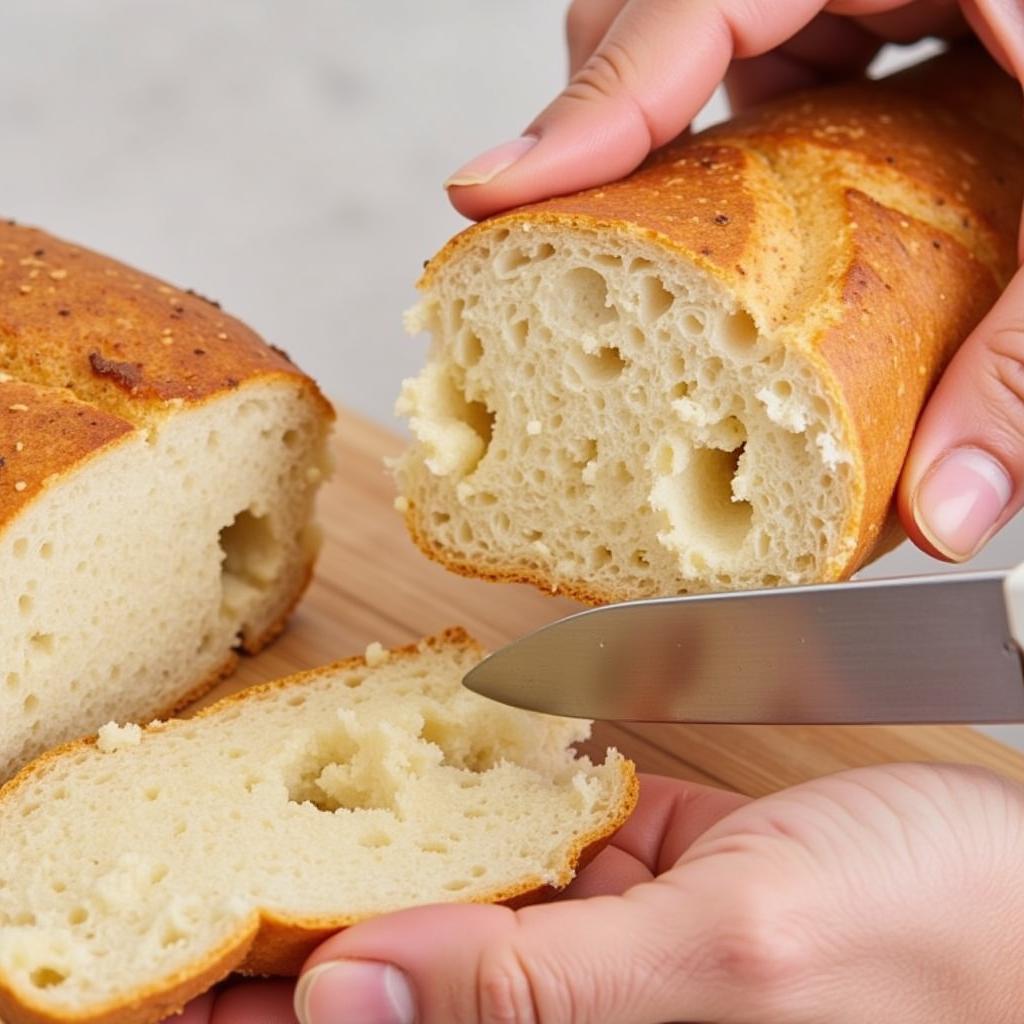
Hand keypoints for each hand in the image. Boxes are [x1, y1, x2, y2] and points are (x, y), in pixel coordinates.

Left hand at [170, 764, 1023, 1022]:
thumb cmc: (935, 950)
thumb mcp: (733, 965)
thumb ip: (536, 993)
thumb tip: (350, 1000)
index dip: (281, 1011)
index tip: (174, 973)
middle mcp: (598, 1015)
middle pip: (416, 981)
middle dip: (310, 933)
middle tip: (194, 882)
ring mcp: (628, 948)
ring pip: (476, 904)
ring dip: (393, 858)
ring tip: (284, 812)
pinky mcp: (665, 882)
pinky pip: (559, 840)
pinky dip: (507, 797)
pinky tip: (453, 757)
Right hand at [444, 0, 1023, 566]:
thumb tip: (941, 510)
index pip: (678, 0)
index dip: (578, 114)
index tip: (485, 200)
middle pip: (658, 12)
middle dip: (615, 130)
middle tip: (602, 248)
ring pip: (705, 35)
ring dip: (680, 140)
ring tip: (688, 247)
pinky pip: (766, 44)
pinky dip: (744, 125)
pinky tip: (774, 197)